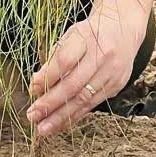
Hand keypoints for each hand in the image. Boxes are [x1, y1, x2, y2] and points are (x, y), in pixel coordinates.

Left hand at [26, 0, 143, 137]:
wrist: (123, 28)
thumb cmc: (90, 33)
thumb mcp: (71, 36)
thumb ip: (55, 58)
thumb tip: (36, 85)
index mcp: (87, 37)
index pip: (65, 60)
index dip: (48, 76)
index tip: (32, 88)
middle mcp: (102, 56)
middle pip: (74, 84)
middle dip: (51, 103)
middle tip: (33, 115)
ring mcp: (112, 73)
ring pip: (84, 99)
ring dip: (61, 116)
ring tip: (43, 127)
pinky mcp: (116, 86)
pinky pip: (92, 104)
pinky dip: (75, 115)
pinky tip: (60, 124)